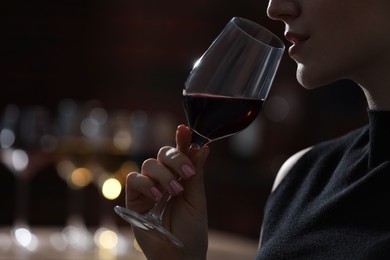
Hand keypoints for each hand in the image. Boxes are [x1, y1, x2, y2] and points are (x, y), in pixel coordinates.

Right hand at [126, 124, 209, 258]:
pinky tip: (158, 195)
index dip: (182, 139)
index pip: (180, 153)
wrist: (179, 256)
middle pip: (164, 153)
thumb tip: (202, 148)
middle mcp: (164, 179)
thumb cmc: (191, 230)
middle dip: (176, 158)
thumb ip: (196, 175)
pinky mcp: (134, 199)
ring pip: (150, 164)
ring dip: (164, 174)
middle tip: (187, 174)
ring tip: (175, 191)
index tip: (184, 129)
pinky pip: (134, 179)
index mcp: (181, 177)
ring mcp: (148, 187)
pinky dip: (146, 183)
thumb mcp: (198, 200)